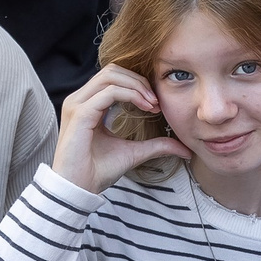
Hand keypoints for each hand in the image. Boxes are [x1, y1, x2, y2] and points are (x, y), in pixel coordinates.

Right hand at [51, 67, 192, 193]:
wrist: (79, 190)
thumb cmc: (97, 171)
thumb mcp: (134, 153)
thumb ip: (156, 145)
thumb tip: (183, 148)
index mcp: (88, 105)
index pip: (113, 78)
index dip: (137, 85)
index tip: (156, 104)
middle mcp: (80, 100)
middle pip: (112, 71)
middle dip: (139, 81)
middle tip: (156, 101)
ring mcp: (77, 105)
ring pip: (110, 76)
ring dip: (136, 86)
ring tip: (152, 103)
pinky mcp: (79, 114)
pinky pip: (109, 92)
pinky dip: (130, 95)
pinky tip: (144, 107)